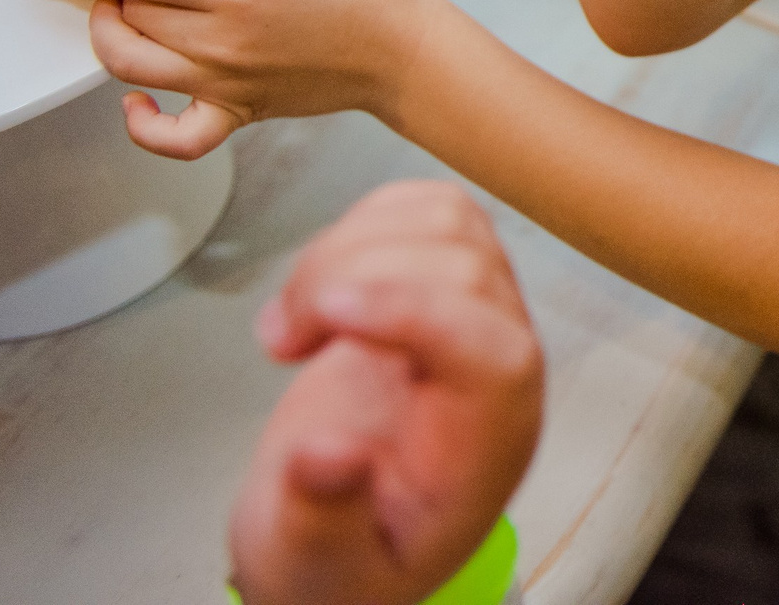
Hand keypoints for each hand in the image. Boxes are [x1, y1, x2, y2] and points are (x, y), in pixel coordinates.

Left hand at [44, 0, 450, 159]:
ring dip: (110, 37)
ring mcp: (224, 83)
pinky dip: (142, 125)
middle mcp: (219, 41)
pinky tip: (136, 99)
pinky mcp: (237, 112)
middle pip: (127, 18)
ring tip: (126, 11)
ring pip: (131, 68)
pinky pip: (174, 138)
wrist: (401, 49)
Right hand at [229, 182, 542, 604]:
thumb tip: (328, 458)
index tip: (325, 318)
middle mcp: (498, 367)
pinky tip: (316, 291)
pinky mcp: (439, 285)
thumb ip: (323, 518)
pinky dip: (358, 227)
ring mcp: (475, 317)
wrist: (334, 540)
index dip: (417, 312)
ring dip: (349, 247)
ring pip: (446, 219)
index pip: (494, 347)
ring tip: (292, 321)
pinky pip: (424, 211)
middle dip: (353, 280)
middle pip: (463, 266)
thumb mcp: (317, 567)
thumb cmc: (340, 561)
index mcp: (489, 443)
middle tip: (280, 342)